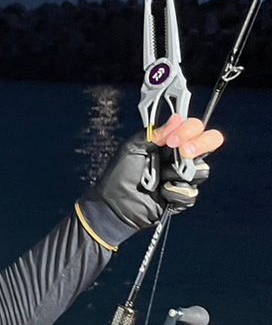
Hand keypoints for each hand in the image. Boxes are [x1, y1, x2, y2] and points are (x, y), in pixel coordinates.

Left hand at [79, 112, 224, 241]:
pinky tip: (161, 194)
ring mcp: (183, 177)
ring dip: (178, 174)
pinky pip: (191, 192)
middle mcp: (180, 157)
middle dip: (200, 145)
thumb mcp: (132, 148)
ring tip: (160, 180)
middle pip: (209, 142)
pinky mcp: (182, 196)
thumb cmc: (120, 175)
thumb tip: (177, 119)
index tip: (172, 140)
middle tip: (184, 153)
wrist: (115, 205)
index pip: (194, 128)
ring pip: (202, 170)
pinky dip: (174, 193)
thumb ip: (155, 133)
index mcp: (169, 142)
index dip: (189, 130)